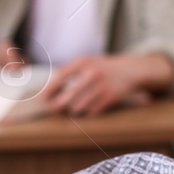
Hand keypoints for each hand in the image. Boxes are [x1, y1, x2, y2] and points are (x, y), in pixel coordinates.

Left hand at [44, 54, 163, 116]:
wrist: (130, 70)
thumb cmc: (104, 68)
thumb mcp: (88, 62)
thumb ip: (70, 72)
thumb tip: (50, 90)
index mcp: (83, 62)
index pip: (61, 76)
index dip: (50, 89)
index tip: (42, 98)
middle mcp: (92, 72)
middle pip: (68, 95)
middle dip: (58, 105)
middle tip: (53, 109)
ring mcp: (102, 85)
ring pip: (79, 106)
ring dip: (74, 110)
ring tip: (74, 107)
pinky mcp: (111, 96)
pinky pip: (92, 110)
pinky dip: (88, 111)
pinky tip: (90, 107)